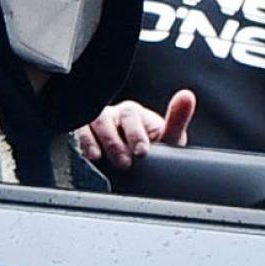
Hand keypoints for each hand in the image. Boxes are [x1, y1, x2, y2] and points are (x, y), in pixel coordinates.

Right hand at [76, 90, 195, 169]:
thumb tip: (187, 95)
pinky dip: (82, 144)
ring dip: (96, 142)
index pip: (131, 116)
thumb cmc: (153, 149)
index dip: (136, 134)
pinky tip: (89, 156)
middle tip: (125, 162)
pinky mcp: (83, 137)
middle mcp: (113, 117)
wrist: (137, 169)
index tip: (142, 152)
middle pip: (108, 120)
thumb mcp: (168, 138)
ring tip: (101, 159)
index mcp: (134, 114)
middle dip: (115, 143)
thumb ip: (177, 119)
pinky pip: (77, 134)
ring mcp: (96, 126)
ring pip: (91, 124)